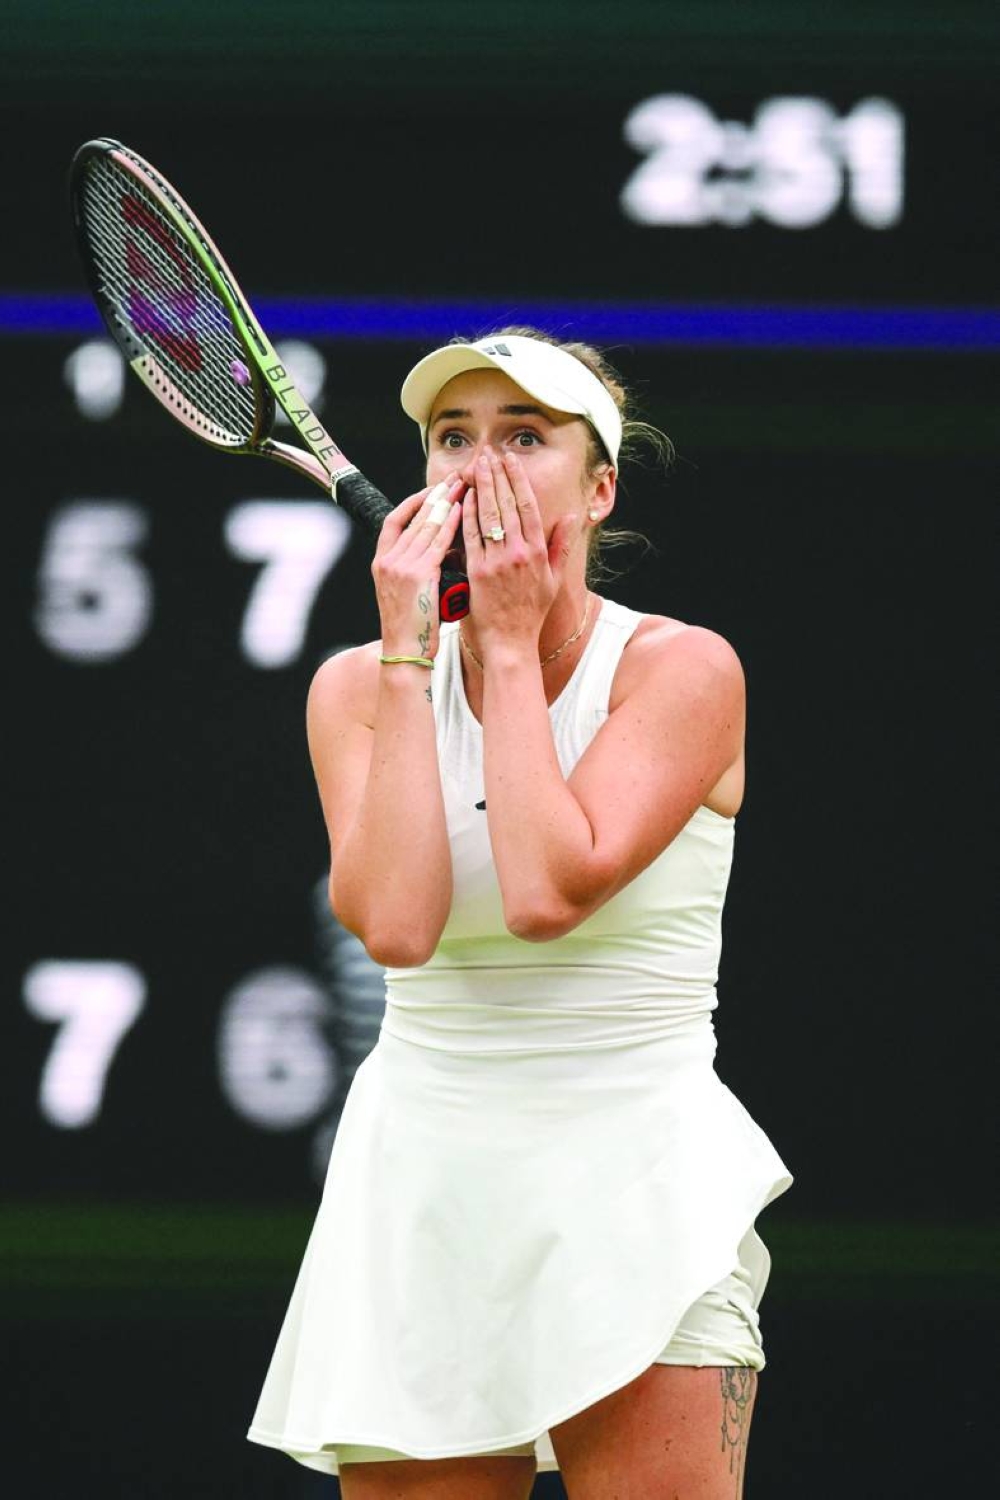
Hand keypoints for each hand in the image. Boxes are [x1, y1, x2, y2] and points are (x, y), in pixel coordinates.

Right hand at [372, 480, 463, 656]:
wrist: (405, 653)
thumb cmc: (413, 628)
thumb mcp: (408, 592)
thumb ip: (418, 568)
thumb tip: (442, 549)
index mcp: (381, 562)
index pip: (394, 520)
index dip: (413, 502)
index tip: (432, 490)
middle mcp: (387, 560)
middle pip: (413, 517)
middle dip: (435, 495)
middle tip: (454, 477)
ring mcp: (400, 566)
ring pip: (426, 525)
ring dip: (446, 502)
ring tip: (462, 485)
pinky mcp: (417, 575)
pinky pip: (436, 542)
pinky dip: (450, 523)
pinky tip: (463, 510)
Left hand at [462, 448, 578, 651]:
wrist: (511, 641)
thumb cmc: (532, 612)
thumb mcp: (554, 579)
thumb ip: (561, 546)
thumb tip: (571, 518)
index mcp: (538, 552)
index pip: (528, 506)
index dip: (518, 479)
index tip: (511, 459)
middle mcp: (519, 553)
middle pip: (507, 505)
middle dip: (497, 475)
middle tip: (489, 453)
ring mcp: (497, 562)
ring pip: (488, 516)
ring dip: (482, 487)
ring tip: (476, 465)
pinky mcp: (477, 571)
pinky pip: (470, 536)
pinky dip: (467, 514)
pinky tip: (464, 496)